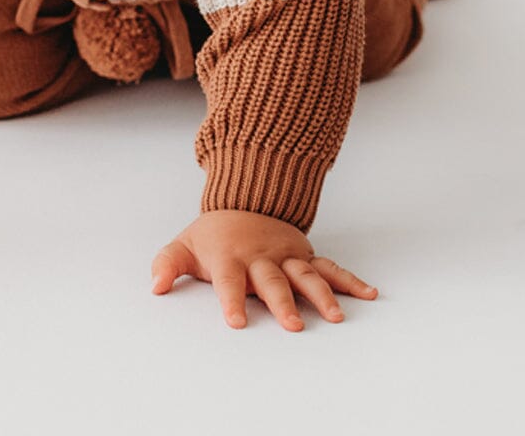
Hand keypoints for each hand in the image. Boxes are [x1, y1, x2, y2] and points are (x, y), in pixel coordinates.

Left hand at [150, 209, 377, 330]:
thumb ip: (168, 264)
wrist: (244, 198)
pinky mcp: (305, 255)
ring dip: (321, 295)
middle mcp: (261, 257)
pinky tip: (369, 294)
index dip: (231, 300)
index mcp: (231, 257)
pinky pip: (329, 267)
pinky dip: (349, 281)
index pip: (230, 281)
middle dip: (282, 302)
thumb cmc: (213, 234)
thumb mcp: (185, 244)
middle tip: (293, 326)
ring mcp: (286, 255)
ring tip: (335, 317)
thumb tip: (154, 286)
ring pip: (305, 275)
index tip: (235, 321)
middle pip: (272, 282)